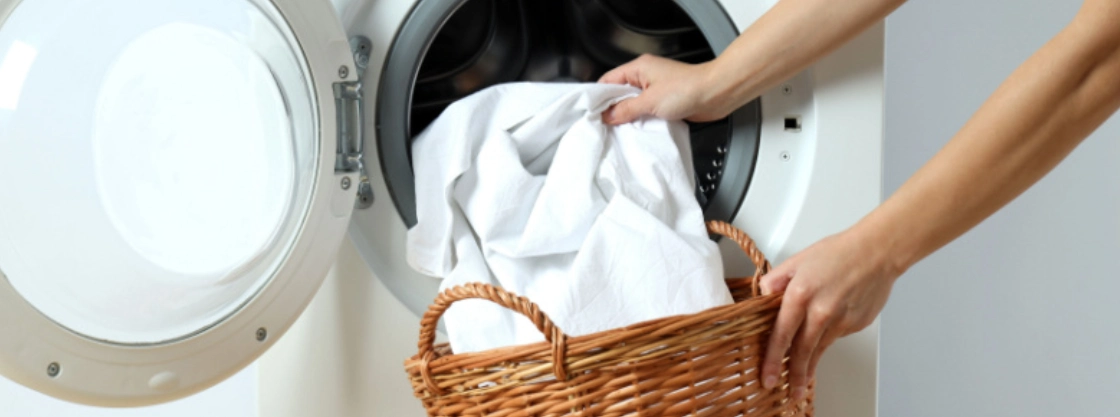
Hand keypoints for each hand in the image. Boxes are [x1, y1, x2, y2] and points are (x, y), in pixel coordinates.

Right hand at [598, 54, 735, 123]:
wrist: (715, 94)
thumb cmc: (688, 89)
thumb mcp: (650, 101)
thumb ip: (626, 109)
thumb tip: (608, 116)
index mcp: (638, 68)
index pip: (608, 80)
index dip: (599, 97)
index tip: (593, 113)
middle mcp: (646, 76)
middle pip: (619, 94)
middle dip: (613, 110)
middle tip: (606, 125)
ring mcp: (655, 89)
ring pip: (633, 104)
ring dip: (629, 117)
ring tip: (621, 129)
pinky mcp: (665, 102)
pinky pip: (646, 112)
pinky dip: (642, 120)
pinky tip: (638, 130)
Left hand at [757, 228, 903, 401]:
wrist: (876, 252)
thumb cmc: (838, 253)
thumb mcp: (797, 261)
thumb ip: (775, 281)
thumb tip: (761, 297)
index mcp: (800, 293)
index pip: (781, 334)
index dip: (772, 359)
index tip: (767, 377)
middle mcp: (820, 310)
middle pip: (802, 350)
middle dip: (792, 375)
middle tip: (786, 391)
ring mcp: (841, 320)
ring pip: (820, 349)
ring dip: (809, 367)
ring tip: (801, 382)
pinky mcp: (855, 325)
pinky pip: (835, 337)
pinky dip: (827, 339)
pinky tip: (826, 334)